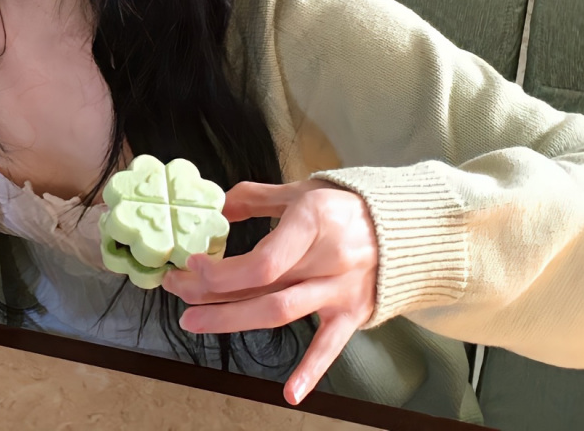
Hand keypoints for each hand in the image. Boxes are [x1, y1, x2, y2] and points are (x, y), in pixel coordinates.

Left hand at [162, 179, 377, 405]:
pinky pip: (329, 347)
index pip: (263, 259)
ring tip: (194, 321)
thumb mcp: (301, 191)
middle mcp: (325, 259)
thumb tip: (218, 205)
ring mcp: (339, 290)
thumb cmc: (344, 206)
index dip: (224, 268)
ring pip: (280, 313)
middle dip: (213, 292)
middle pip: (262, 285)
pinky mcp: (351, 314)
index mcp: (311, 222)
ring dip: (233, 320)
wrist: (405, 228)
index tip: (193, 264)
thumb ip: (256, 197)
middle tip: (178, 293)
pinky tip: (289, 393)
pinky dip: (311, 371)